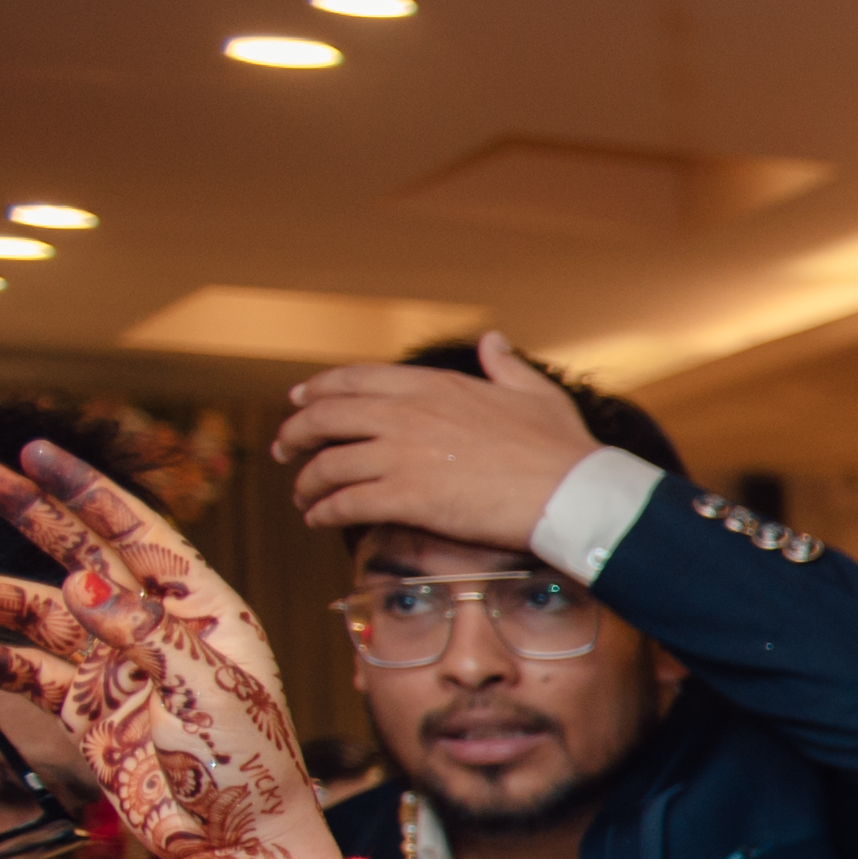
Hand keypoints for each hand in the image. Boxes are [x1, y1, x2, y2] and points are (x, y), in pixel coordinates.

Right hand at [0, 443, 339, 858]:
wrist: (237, 843)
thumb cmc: (248, 765)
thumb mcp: (209, 692)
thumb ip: (146, 633)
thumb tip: (82, 583)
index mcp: (201, 611)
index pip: (137, 532)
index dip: (87, 490)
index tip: (36, 451)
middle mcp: (154, 628)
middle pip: (78, 554)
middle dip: (28, 513)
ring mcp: (116, 667)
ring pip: (38, 614)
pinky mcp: (88, 711)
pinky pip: (27, 675)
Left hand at [275, 332, 601, 551]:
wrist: (572, 493)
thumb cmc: (562, 448)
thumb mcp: (535, 393)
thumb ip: (505, 365)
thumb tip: (493, 340)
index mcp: (432, 385)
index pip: (353, 380)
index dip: (318, 390)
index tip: (300, 401)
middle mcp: (407, 414)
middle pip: (326, 418)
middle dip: (296, 434)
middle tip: (285, 450)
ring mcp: (402, 455)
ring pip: (328, 464)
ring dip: (307, 482)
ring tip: (303, 496)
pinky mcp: (406, 497)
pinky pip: (345, 502)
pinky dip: (325, 511)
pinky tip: (319, 518)